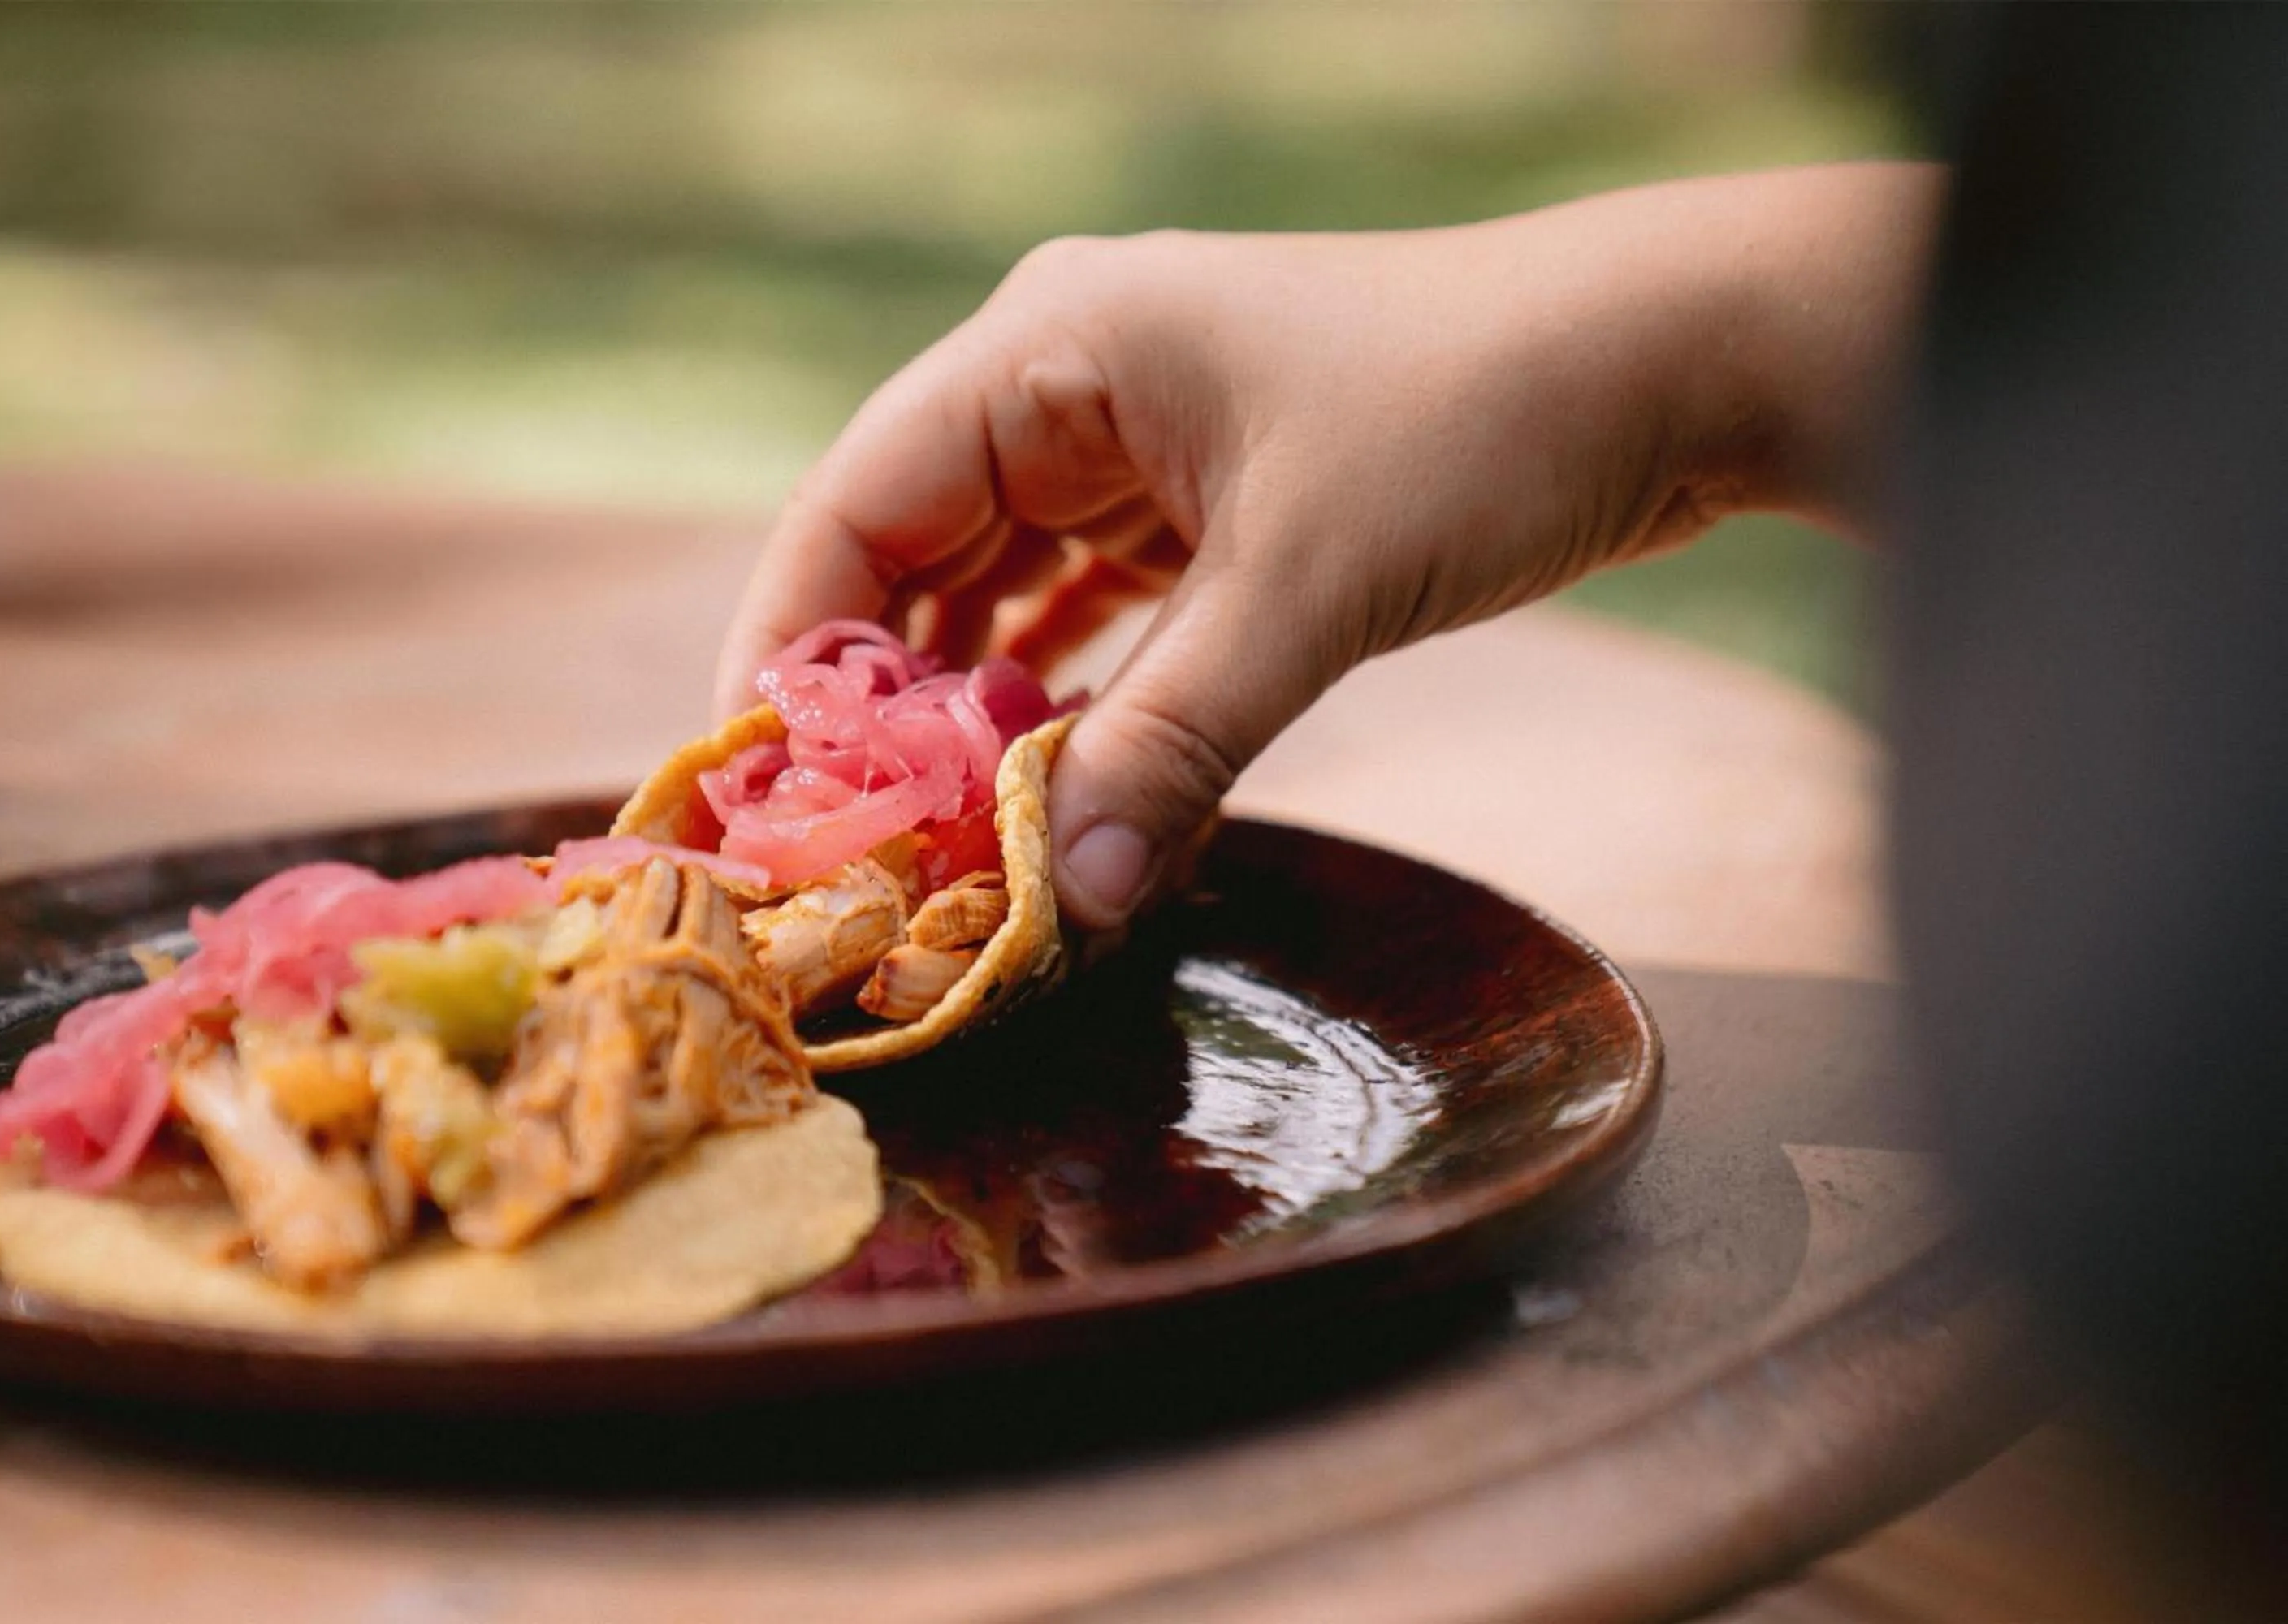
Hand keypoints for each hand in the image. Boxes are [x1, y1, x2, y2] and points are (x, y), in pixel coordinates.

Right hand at [717, 163, 1939, 927]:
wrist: (1665, 366)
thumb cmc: (1480, 420)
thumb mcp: (1307, 590)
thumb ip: (1171, 747)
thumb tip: (1057, 907)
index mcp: (1052, 346)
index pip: (857, 504)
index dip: (794, 650)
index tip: (763, 795)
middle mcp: (1071, 384)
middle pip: (914, 557)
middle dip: (884, 705)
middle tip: (853, 856)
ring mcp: (1139, 445)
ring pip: (1003, 596)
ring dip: (978, 717)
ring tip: (939, 852)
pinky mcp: (1207, 507)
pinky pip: (1094, 617)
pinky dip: (1071, 705)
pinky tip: (1050, 800)